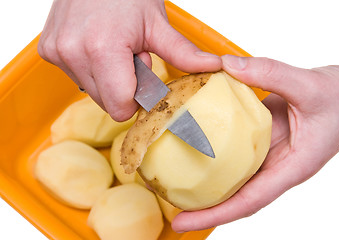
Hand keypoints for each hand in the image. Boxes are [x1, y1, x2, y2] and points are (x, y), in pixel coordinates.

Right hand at [38, 0, 220, 120]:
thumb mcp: (157, 25)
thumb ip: (183, 53)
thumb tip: (213, 67)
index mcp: (103, 50)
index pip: (120, 107)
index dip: (136, 98)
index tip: (142, 75)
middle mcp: (73, 53)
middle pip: (107, 103)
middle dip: (123, 87)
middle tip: (129, 57)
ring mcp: (57, 52)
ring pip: (91, 92)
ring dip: (107, 78)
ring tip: (113, 48)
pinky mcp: (47, 50)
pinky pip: (76, 77)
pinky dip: (90, 69)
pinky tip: (96, 46)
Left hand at [172, 55, 338, 231]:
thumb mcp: (310, 85)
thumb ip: (270, 73)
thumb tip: (227, 65)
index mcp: (292, 168)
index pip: (250, 201)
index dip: (216, 214)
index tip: (184, 223)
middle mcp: (277, 167)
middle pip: (236, 196)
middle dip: (204, 207)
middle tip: (170, 210)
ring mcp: (269, 153)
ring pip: (234, 176)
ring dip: (206, 184)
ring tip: (174, 184)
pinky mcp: (263, 137)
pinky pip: (236, 150)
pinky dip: (216, 153)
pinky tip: (196, 146)